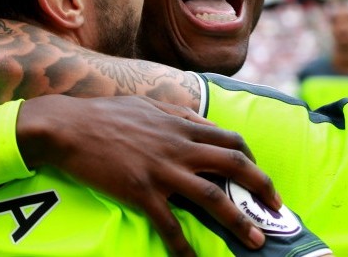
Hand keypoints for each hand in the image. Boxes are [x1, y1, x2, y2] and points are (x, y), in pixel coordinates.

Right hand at [16, 95, 280, 256]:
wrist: (69, 127)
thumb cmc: (106, 114)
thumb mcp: (149, 106)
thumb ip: (178, 115)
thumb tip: (202, 123)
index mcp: (182, 125)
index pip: (231, 139)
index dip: (252, 159)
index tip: (260, 176)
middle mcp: (179, 146)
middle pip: (234, 164)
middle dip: (262, 187)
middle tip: (278, 207)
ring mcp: (162, 170)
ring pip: (212, 197)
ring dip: (239, 221)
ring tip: (256, 240)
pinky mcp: (141, 192)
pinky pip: (170, 224)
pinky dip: (184, 246)